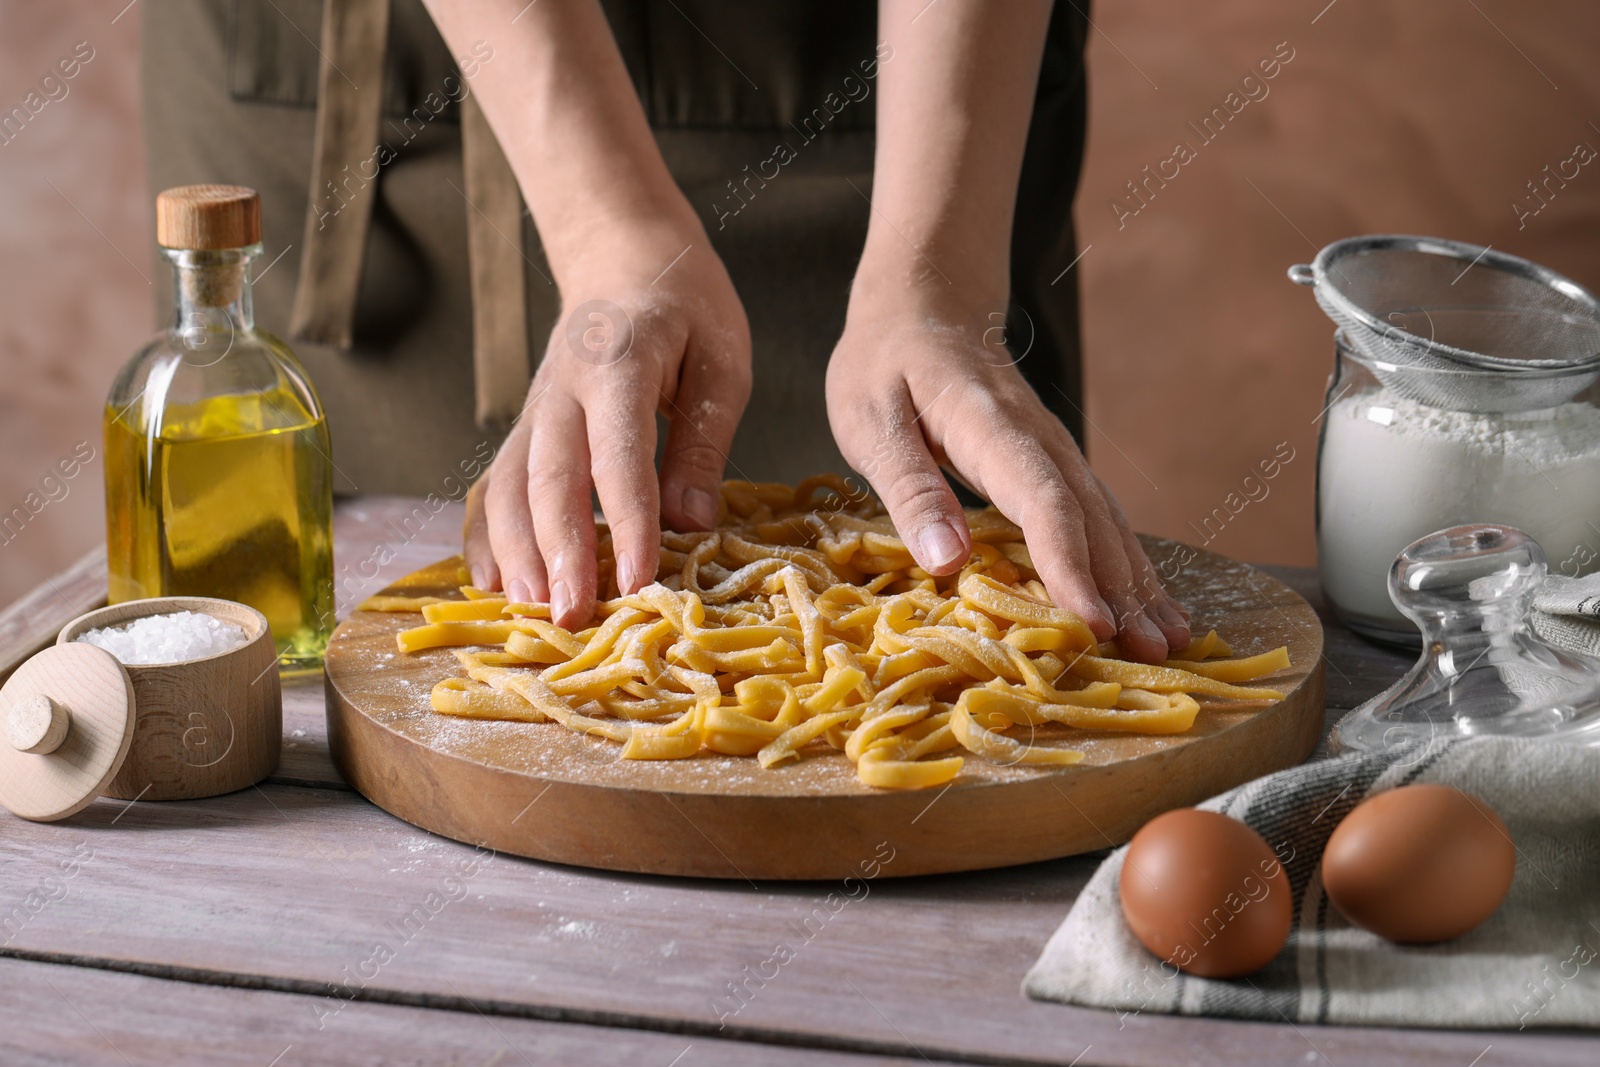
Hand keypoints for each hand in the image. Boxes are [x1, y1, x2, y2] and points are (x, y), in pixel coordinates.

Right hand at [465, 225, 751, 627]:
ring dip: (514, 551)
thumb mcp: (722, 361)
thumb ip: (704, 441)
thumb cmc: (686, 309)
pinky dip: (484, 535)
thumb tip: (692, 523)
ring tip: (531, 609)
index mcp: (618, 363)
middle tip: (572, 613)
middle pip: (550, 477)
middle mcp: (562, 388)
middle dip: (559, 551)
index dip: (629, 520)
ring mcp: (534, 409)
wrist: (625, 259)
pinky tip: (491, 583)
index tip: (641, 578)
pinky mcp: (524, 428)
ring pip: (509, 485)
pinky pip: (492, 483)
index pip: (619, 453)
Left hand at [825, 295, 1189, 663]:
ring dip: (1138, 580)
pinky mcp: (1053, 463)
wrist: (925, 301)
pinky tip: (1145, 600)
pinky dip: (1125, 560)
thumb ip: (910, 487)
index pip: (1044, 502)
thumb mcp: (870, 420)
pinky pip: (1097, 515)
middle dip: (1124, 590)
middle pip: (1093, 519)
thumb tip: (947, 559)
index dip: (1069, 566)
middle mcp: (1040, 440)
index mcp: (991, 427)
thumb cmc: (886, 361)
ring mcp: (1054, 450)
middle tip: (1152, 654)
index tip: (1091, 622)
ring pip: (1106, 519)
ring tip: (1170, 640)